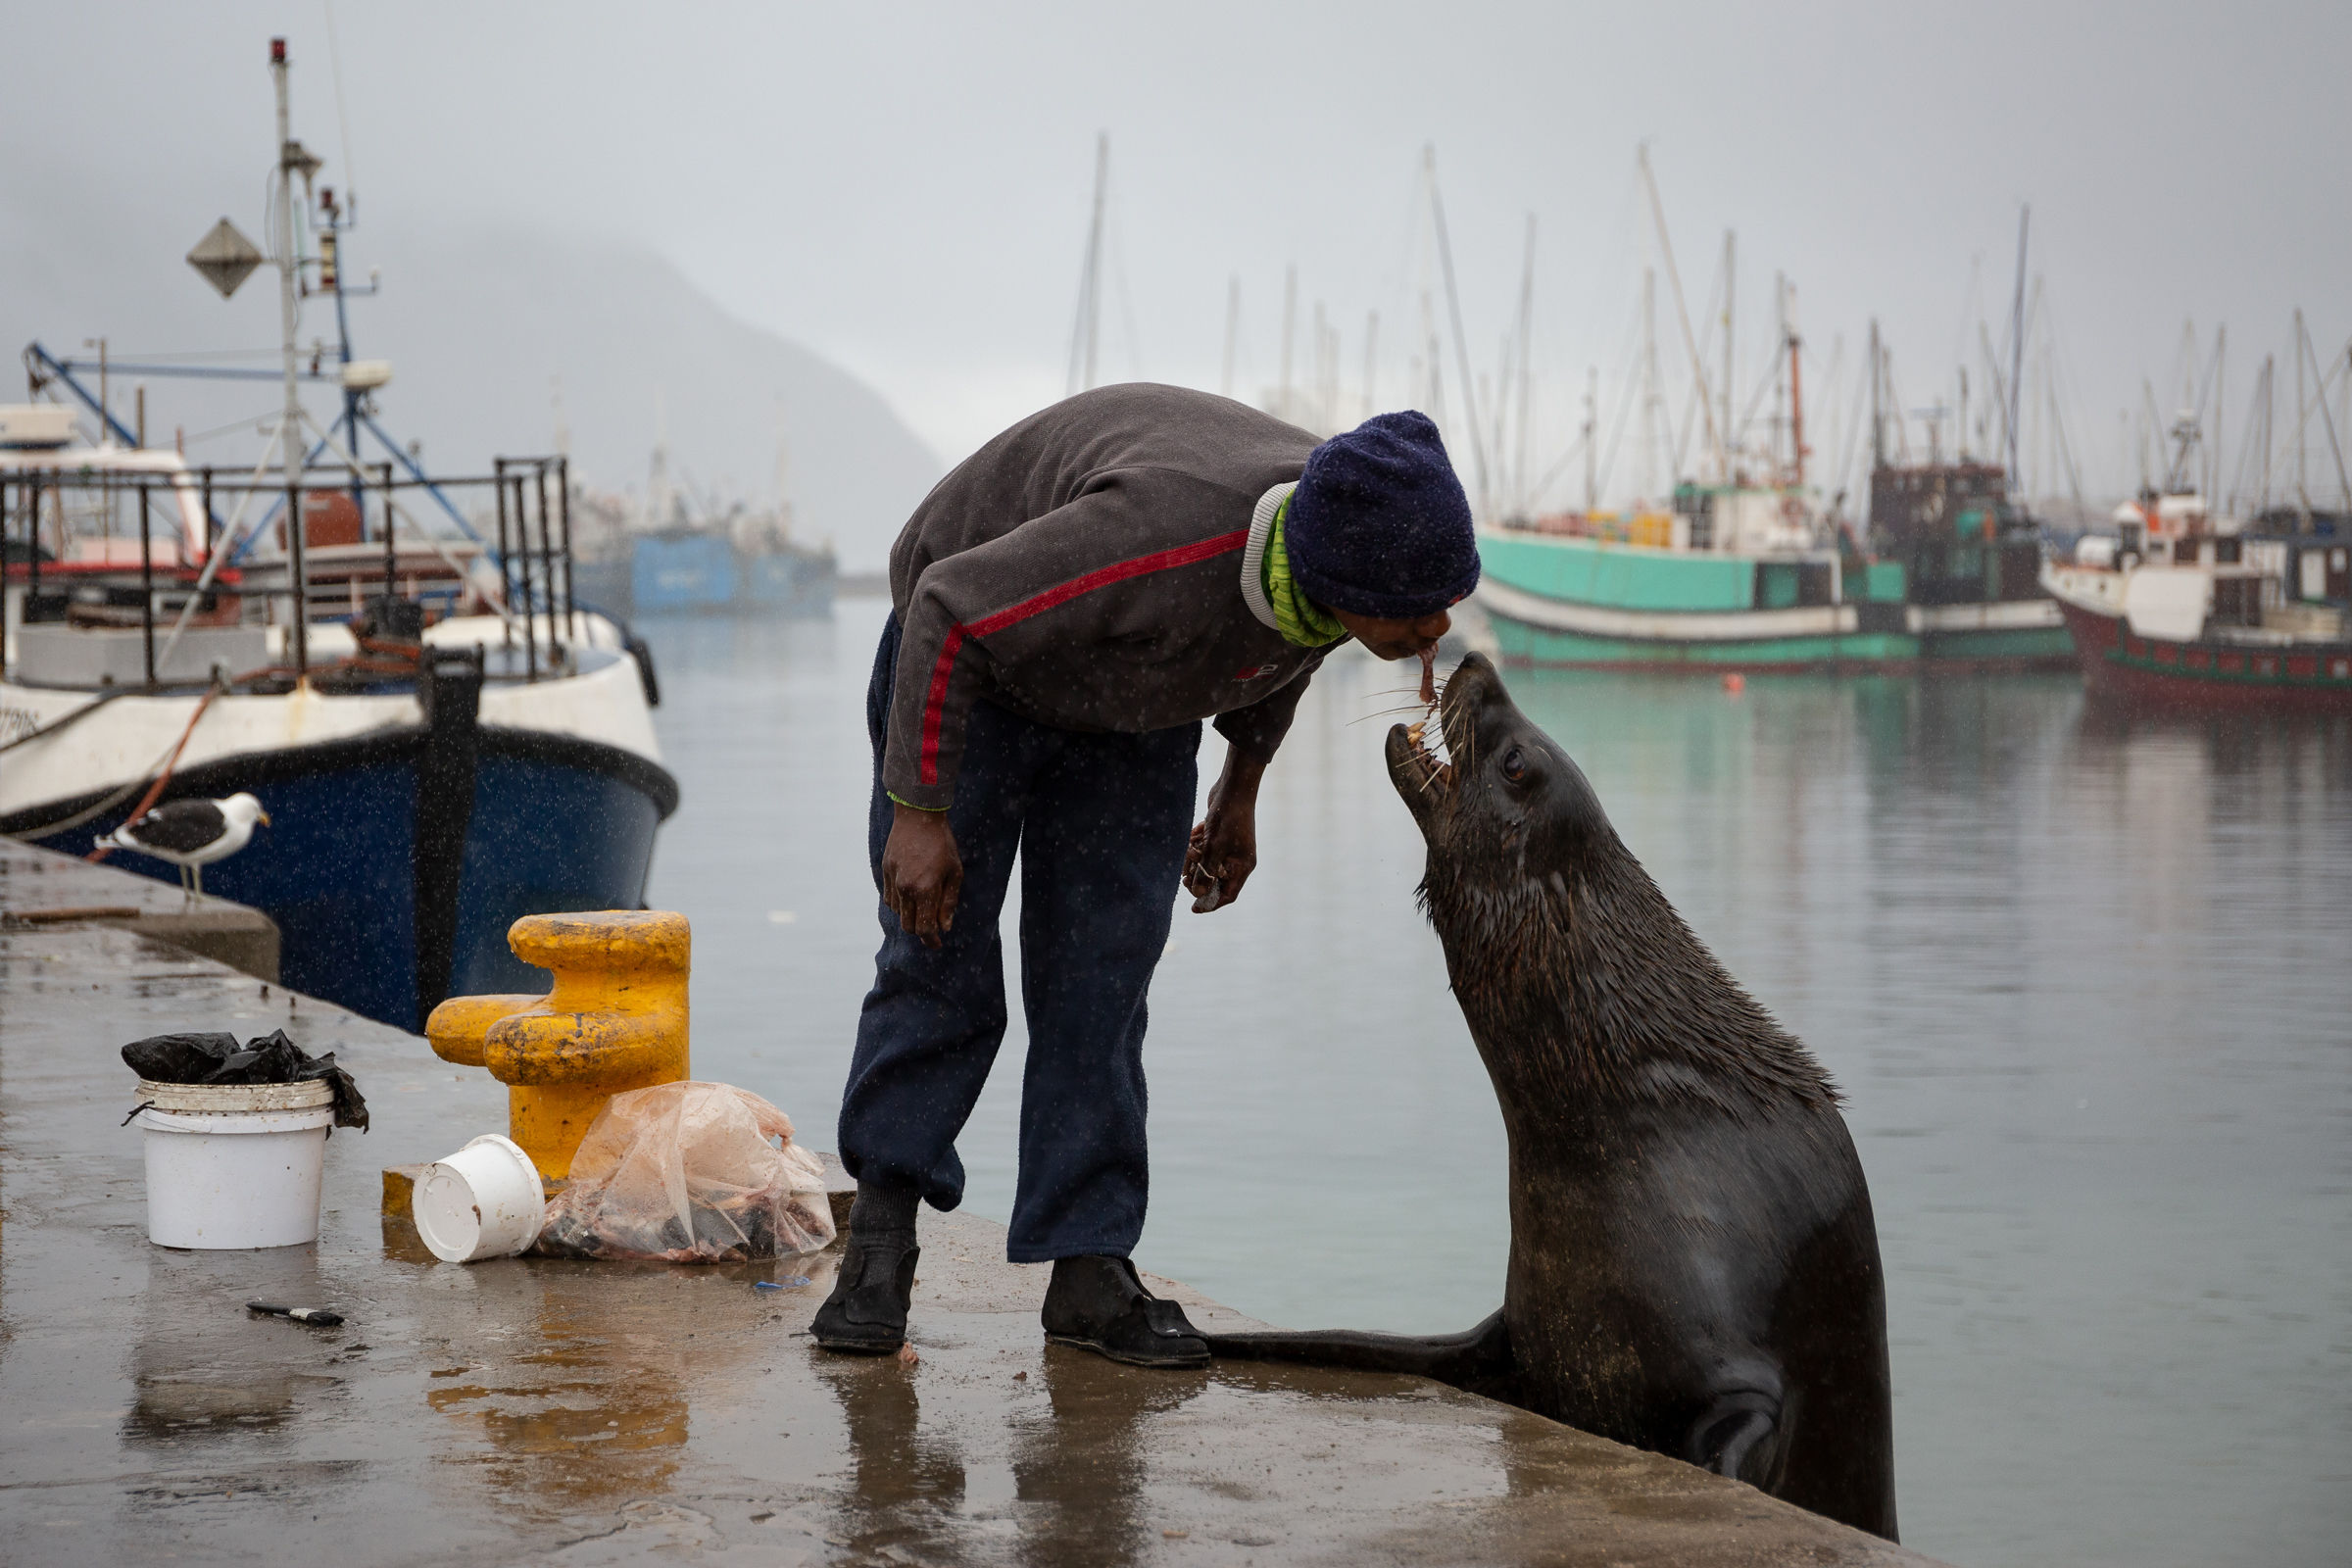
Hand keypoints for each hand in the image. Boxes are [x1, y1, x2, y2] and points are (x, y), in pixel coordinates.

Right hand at [882, 804, 962, 948]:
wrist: (918, 816)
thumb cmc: (942, 844)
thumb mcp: (955, 873)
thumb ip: (948, 902)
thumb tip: (945, 927)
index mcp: (925, 889)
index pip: (925, 928)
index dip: (931, 940)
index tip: (937, 944)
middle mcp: (905, 888)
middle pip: (909, 925)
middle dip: (921, 930)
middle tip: (933, 926)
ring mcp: (892, 880)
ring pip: (898, 914)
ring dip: (911, 916)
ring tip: (925, 904)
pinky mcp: (884, 872)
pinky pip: (890, 899)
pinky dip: (900, 904)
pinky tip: (912, 894)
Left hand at [1183, 748, 1265, 912]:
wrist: (1233, 787)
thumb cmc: (1228, 817)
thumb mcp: (1214, 847)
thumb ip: (1206, 871)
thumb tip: (1198, 894)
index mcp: (1243, 866)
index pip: (1228, 894)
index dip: (1211, 903)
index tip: (1194, 909)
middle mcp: (1238, 860)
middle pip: (1215, 880)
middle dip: (1198, 877)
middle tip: (1183, 876)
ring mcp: (1230, 848)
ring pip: (1207, 864)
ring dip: (1195, 859)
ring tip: (1188, 849)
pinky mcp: (1220, 837)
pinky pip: (1206, 850)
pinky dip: (1197, 845)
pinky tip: (1194, 834)